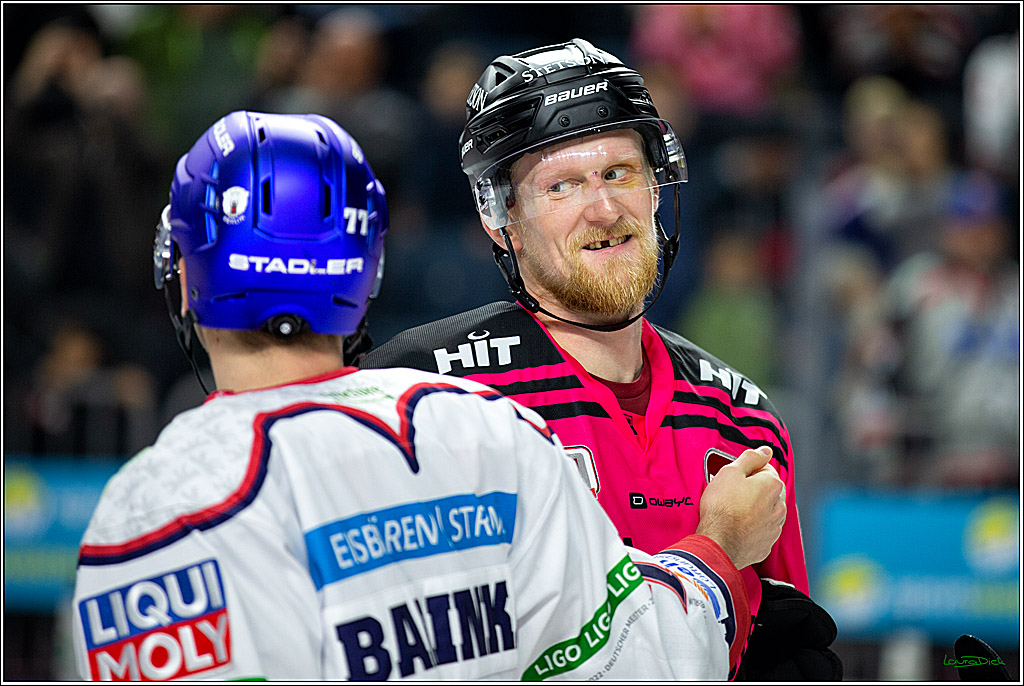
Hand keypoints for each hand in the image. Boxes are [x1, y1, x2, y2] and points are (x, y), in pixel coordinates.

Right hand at [695, 446, 785, 569]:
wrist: (718, 542)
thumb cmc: (722, 507)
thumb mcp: (730, 472)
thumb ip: (751, 458)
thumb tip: (765, 451)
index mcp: (773, 486)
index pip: (766, 470)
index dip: (748, 472)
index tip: (735, 478)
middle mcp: (779, 507)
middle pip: (768, 491)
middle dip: (754, 490)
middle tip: (732, 494)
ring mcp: (774, 528)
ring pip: (767, 512)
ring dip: (755, 509)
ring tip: (733, 512)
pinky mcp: (766, 544)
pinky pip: (761, 530)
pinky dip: (753, 527)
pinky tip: (737, 526)